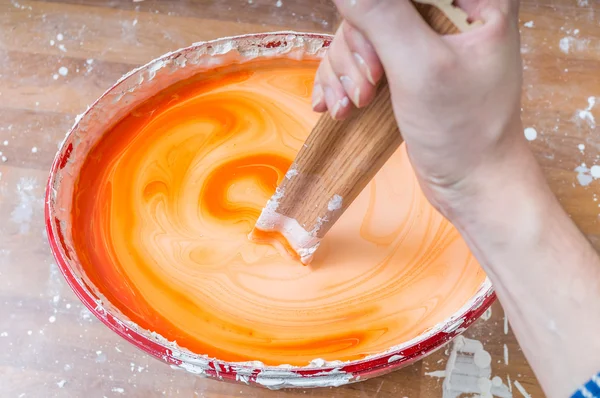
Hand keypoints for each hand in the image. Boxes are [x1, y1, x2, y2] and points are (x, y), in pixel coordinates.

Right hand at [312, 0, 522, 215]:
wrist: (471, 183)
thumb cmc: (463, 129)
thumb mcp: (420, 68)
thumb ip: (382, 15)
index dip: (375, 15)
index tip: (376, 58)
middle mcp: (447, 12)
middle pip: (374, 7)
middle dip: (358, 50)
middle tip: (368, 90)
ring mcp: (422, 40)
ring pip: (358, 33)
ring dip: (345, 72)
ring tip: (353, 107)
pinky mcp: (403, 65)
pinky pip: (356, 58)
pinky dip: (341, 81)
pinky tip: (336, 106)